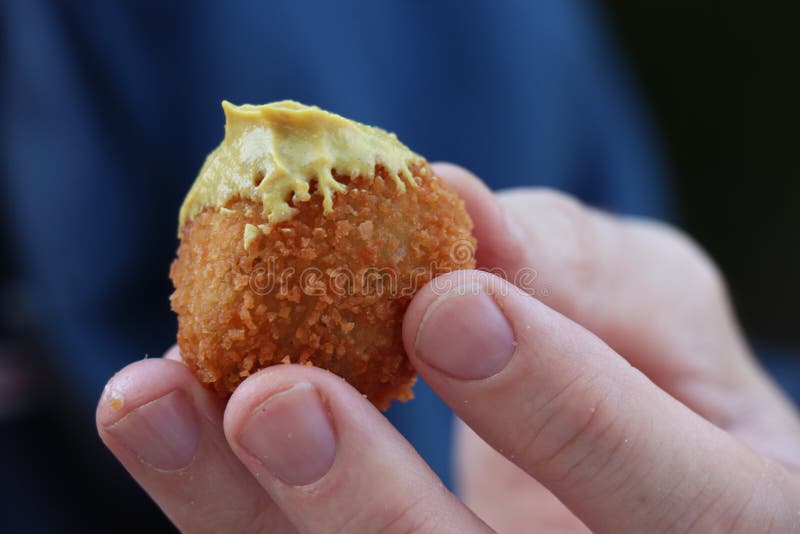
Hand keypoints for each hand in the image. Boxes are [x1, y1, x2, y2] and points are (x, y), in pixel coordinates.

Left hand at [96, 163, 799, 532]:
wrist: (620, 456)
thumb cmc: (656, 372)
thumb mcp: (657, 306)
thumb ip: (582, 267)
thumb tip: (459, 200)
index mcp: (722, 519)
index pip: (666, 496)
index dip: (561, 407)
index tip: (449, 300)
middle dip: (368, 504)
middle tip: (273, 395)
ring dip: (243, 509)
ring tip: (152, 404)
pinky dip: (223, 499)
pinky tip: (168, 418)